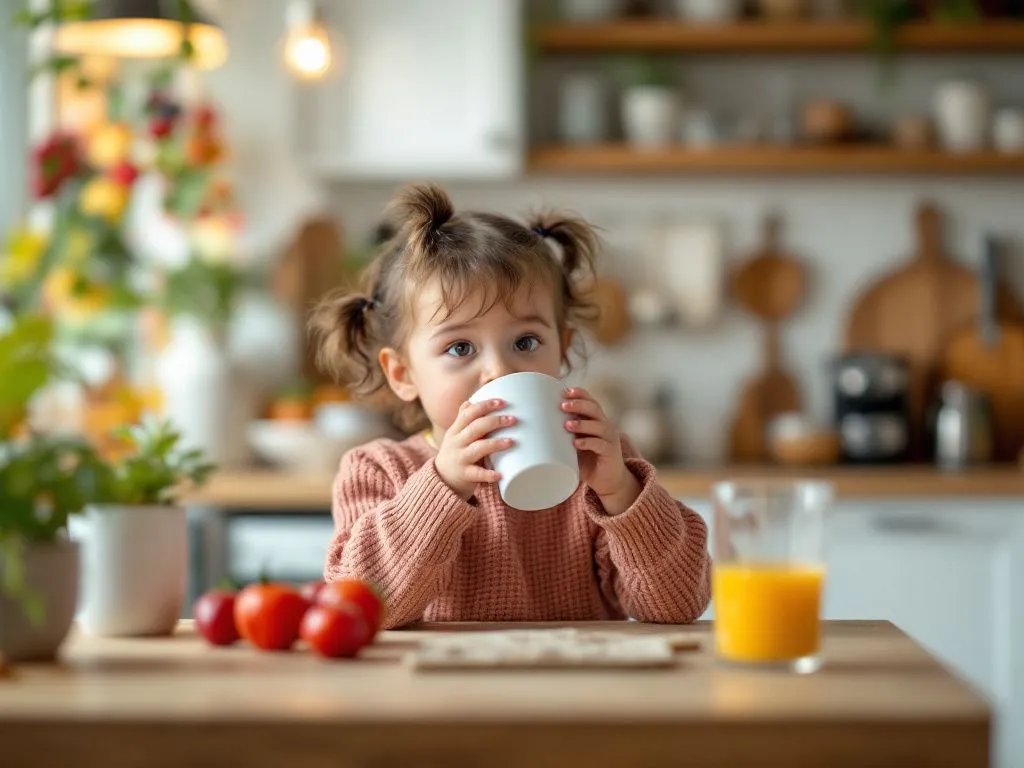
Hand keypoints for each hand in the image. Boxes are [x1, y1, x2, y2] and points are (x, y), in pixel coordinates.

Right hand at [434, 398, 515, 500]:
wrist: (442, 480)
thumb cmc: (454, 453)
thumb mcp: (454, 435)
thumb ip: (462, 420)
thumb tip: (470, 401)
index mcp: (455, 430)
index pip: (469, 413)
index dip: (485, 406)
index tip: (502, 402)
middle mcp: (456, 443)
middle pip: (475, 428)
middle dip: (495, 421)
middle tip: (513, 420)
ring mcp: (460, 459)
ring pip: (477, 448)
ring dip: (495, 444)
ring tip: (511, 442)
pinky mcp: (465, 475)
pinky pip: (477, 474)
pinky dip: (489, 474)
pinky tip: (500, 474)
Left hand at [562, 387, 640, 514]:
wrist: (608, 481)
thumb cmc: (588, 460)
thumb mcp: (575, 444)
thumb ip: (564, 435)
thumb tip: (536, 428)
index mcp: (596, 420)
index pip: (590, 401)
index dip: (580, 394)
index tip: (565, 391)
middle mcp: (605, 426)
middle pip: (594, 409)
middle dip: (579, 404)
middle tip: (563, 405)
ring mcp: (609, 439)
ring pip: (598, 425)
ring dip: (582, 423)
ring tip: (567, 424)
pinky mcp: (610, 452)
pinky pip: (600, 445)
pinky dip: (588, 442)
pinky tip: (576, 443)